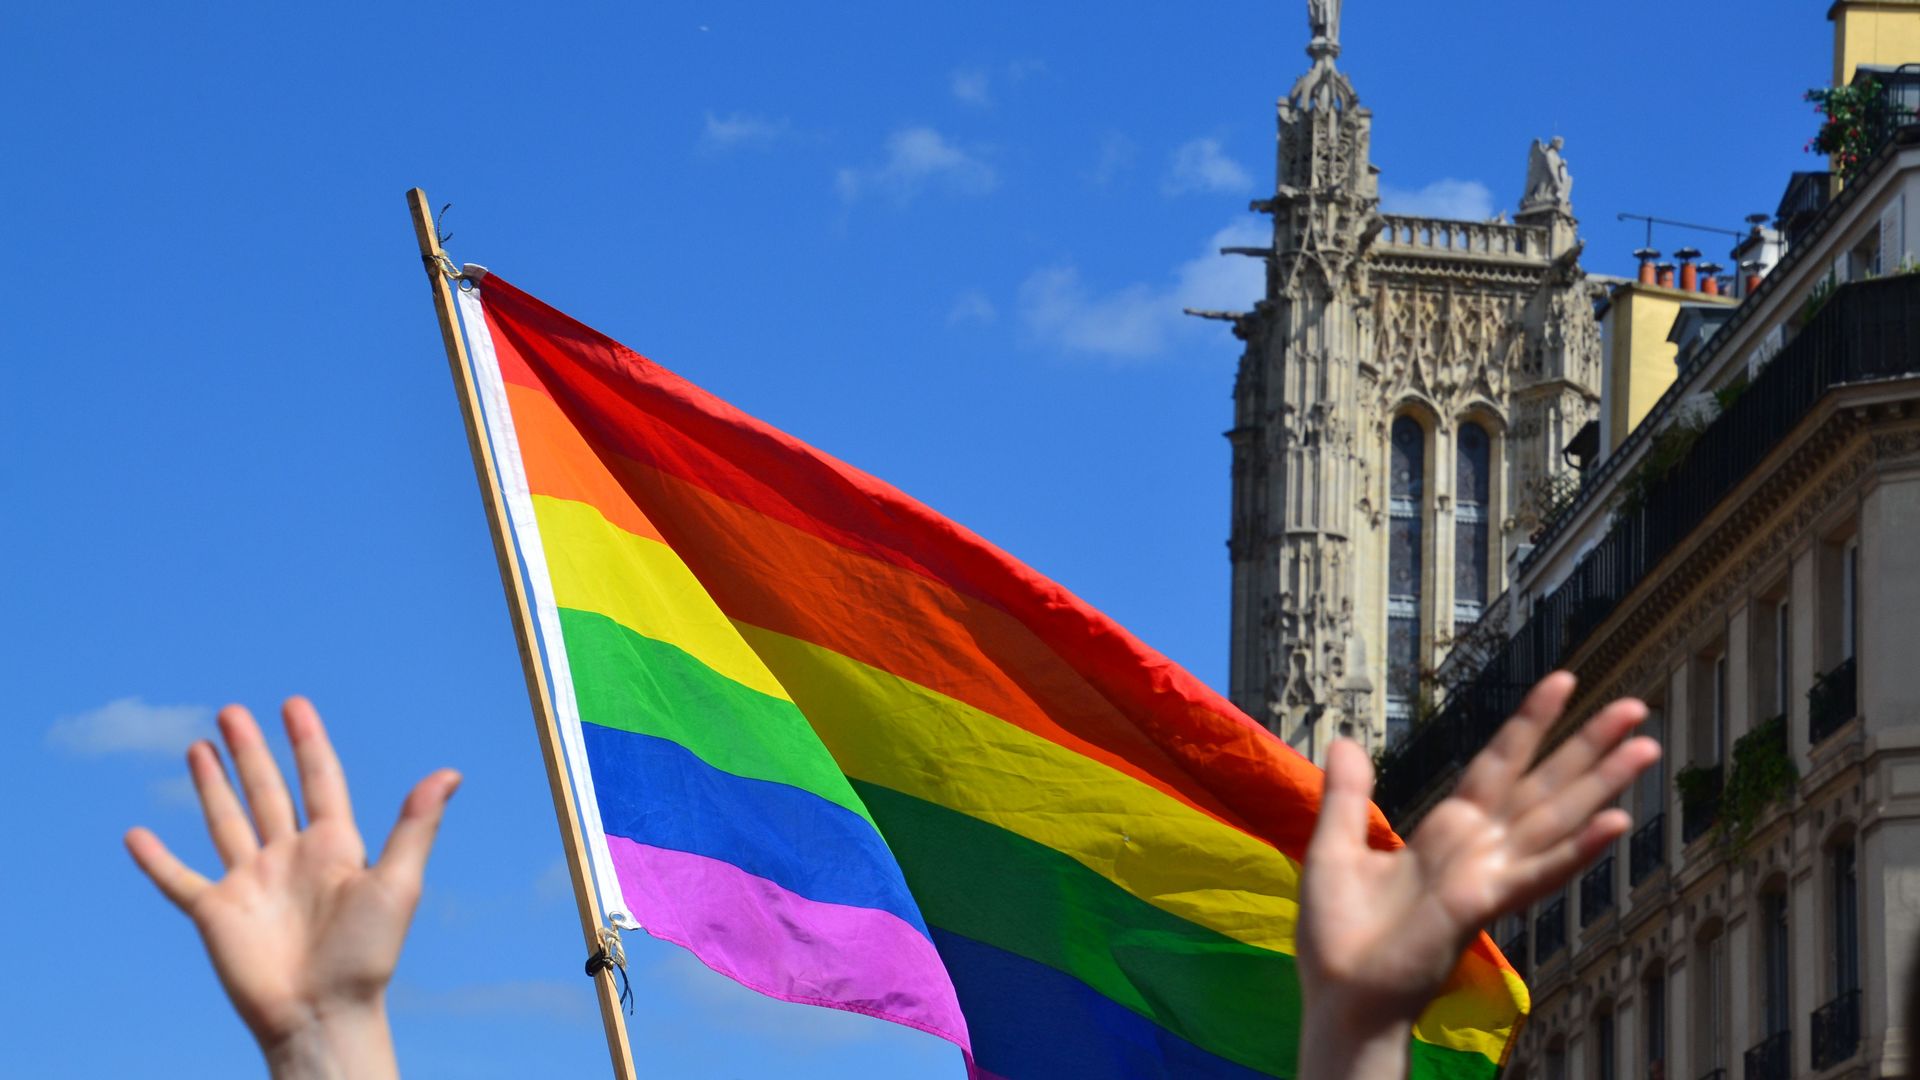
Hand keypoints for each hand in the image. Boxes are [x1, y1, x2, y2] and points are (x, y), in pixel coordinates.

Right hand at [125, 698, 459, 1079]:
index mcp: (334, 847)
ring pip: (226, 822)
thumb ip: (415, 826)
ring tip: (198, 746)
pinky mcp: (216, 913)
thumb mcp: (397, 883)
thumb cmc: (366, 955)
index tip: (294, 704)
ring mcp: (251, 883)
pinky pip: (178, 881)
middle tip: (231, 710)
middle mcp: (290, 858)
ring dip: (211, 785)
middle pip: (266, 791)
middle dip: (251, 751)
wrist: (322, 1014)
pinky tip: (135, 835)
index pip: (318, 780)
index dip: (306, 742)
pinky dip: (156, 860)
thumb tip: (450, 773)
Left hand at [1296, 673, 1658, 1077]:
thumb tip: (1345, 739)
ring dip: (1602, 782)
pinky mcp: (1485, 903)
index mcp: (1447, 830)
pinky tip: (1617, 822)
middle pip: (1544, 783)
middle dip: (1589, 745)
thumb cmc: (1340, 935)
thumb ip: (1347, 794)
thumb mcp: (1334, 846)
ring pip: (1556, 816)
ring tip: (1647, 745)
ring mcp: (1489, 874)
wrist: (1341, 995)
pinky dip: (1579, 848)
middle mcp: (1479, 848)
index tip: (1563, 681)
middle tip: (1637, 706)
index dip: (1531, 723)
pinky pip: (1540, 871)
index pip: (1498, 764)